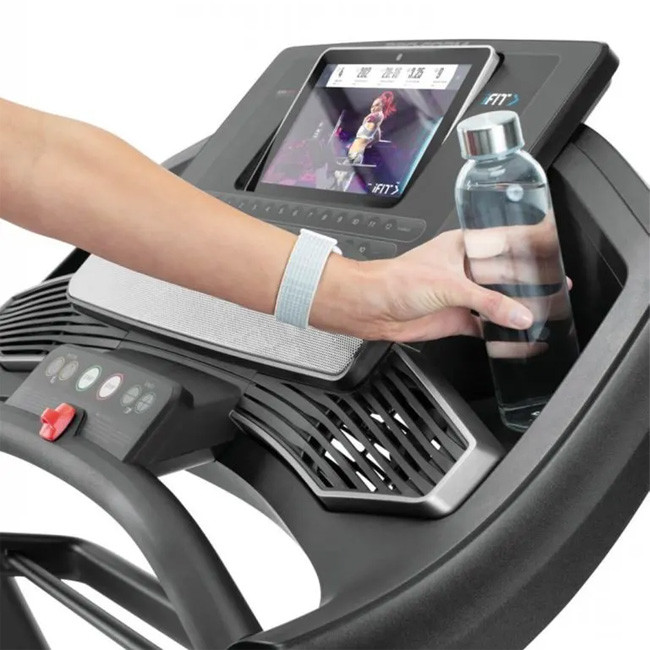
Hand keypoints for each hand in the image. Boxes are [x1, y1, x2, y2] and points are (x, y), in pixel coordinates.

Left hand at [311, 229, 533, 341]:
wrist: (372, 308)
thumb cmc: (397, 281)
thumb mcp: (450, 285)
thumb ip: (488, 301)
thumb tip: (520, 314)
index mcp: (464, 246)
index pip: (504, 242)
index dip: (529, 247)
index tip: (553, 252)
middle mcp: (465, 269)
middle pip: (506, 274)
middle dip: (530, 281)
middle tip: (558, 287)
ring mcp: (462, 294)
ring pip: (498, 301)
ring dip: (517, 308)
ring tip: (545, 312)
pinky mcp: (457, 317)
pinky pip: (485, 326)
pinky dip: (500, 332)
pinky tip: (517, 336)